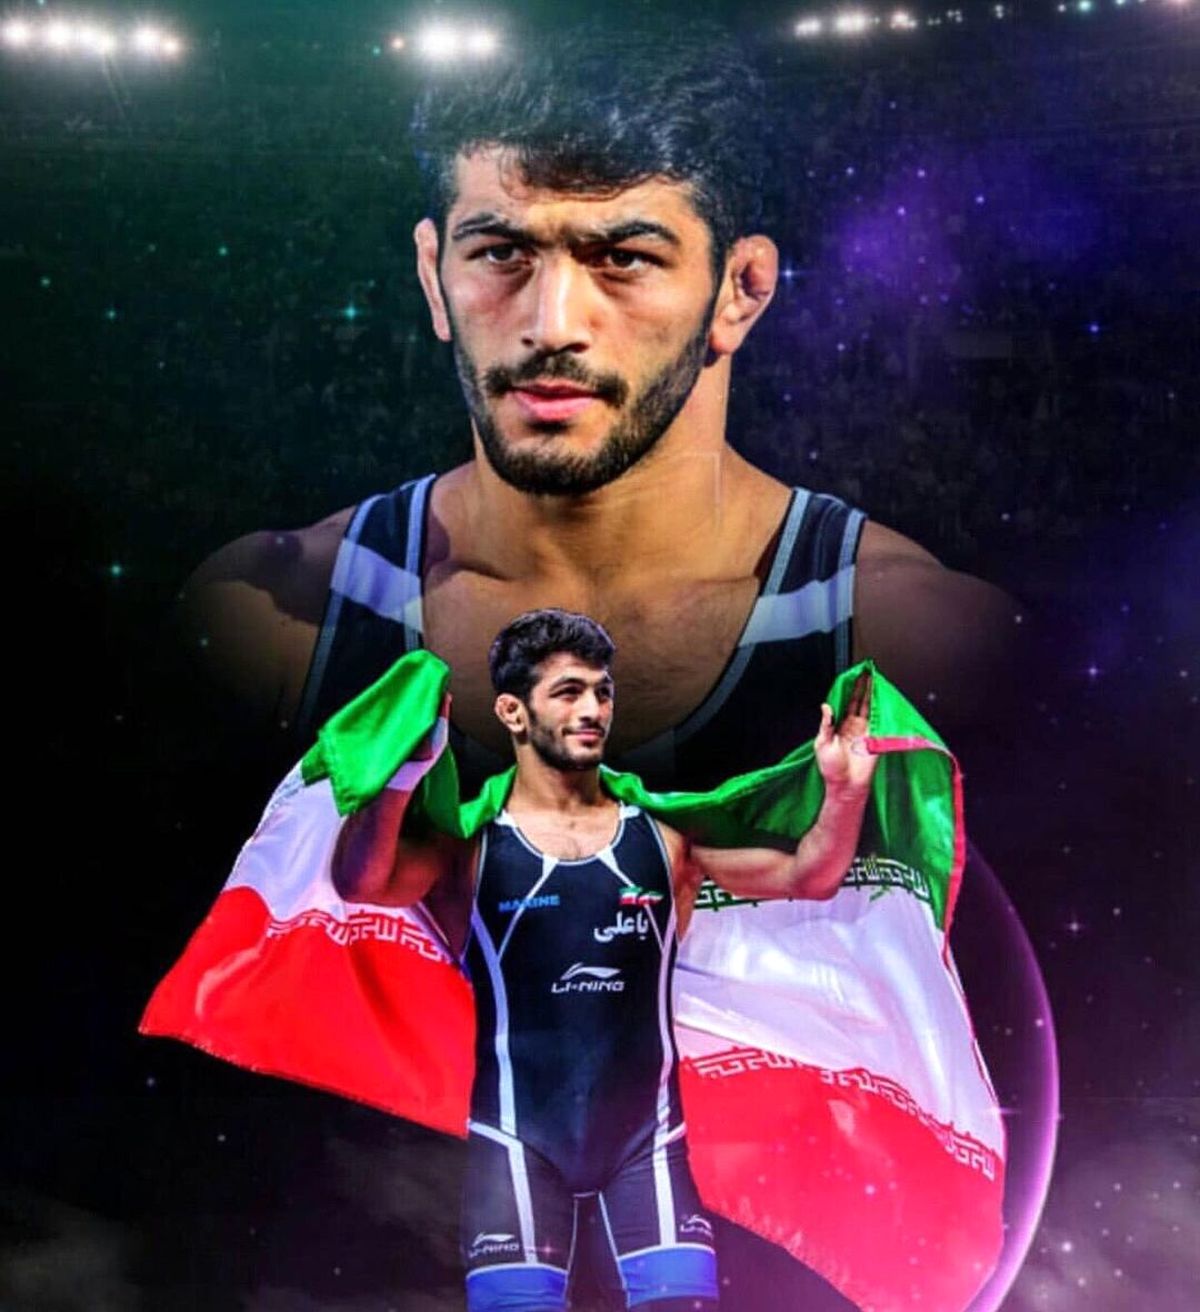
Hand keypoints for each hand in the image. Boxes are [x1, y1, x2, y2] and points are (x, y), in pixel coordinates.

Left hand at [815, 670, 875, 793]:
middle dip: (863, 686)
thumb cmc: (831, 768)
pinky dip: (881, 709)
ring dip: (873, 693)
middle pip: (860, 701)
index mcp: (839, 725)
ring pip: (870, 707)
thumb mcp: (822, 745)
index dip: (849, 689)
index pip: (845, 702)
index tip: (852, 676)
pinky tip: (883, 697)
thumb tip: (825, 706)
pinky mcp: (875, 738)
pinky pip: (879, 720)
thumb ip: (826, 725)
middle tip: (867, 671)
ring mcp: (865, 731)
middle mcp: (853, 725)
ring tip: (875, 679)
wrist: (846, 785)